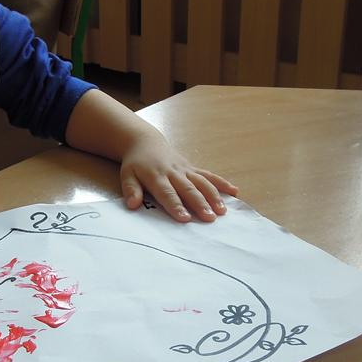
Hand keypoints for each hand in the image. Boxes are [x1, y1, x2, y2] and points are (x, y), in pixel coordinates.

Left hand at [119, 135, 238, 222]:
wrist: (146, 143)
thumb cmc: (136, 164)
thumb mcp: (127, 175)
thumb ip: (131, 190)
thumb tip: (132, 205)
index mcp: (156, 176)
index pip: (167, 193)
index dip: (176, 205)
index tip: (185, 218)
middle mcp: (174, 173)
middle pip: (188, 189)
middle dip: (200, 204)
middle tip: (210, 218)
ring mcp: (186, 170)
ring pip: (202, 182)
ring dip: (214, 196)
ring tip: (223, 210)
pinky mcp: (193, 168)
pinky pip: (209, 175)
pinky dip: (222, 182)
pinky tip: (234, 191)